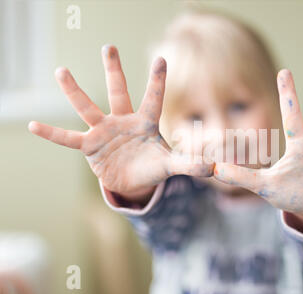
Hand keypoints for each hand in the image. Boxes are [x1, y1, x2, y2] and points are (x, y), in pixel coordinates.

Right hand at [29, 45, 212, 200]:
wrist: (133, 180)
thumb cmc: (153, 166)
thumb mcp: (171, 165)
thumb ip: (189, 163)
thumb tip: (213, 169)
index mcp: (146, 123)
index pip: (154, 99)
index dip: (157, 82)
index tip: (161, 59)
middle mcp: (123, 121)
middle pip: (118, 92)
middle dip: (114, 71)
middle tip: (109, 47)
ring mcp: (104, 131)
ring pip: (88, 108)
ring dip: (75, 91)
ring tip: (61, 70)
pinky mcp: (90, 147)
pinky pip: (68, 140)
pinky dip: (53, 134)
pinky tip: (33, 126)